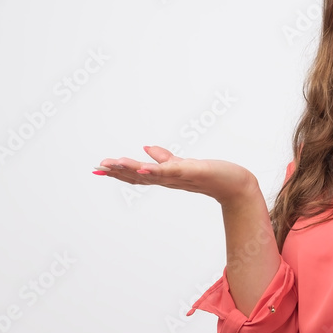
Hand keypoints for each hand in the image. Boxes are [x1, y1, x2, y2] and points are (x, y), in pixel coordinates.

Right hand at [95, 145, 257, 205]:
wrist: (233, 184)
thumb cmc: (209, 175)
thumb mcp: (181, 165)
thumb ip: (163, 158)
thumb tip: (146, 148)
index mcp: (164, 177)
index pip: (137, 175)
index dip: (118, 172)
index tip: (99, 168)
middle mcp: (168, 179)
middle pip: (138, 176)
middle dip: (118, 172)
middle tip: (98, 167)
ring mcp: (178, 176)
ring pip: (150, 174)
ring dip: (131, 170)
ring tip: (113, 164)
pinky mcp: (190, 171)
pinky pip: (170, 170)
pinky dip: (156, 169)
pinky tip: (144, 166)